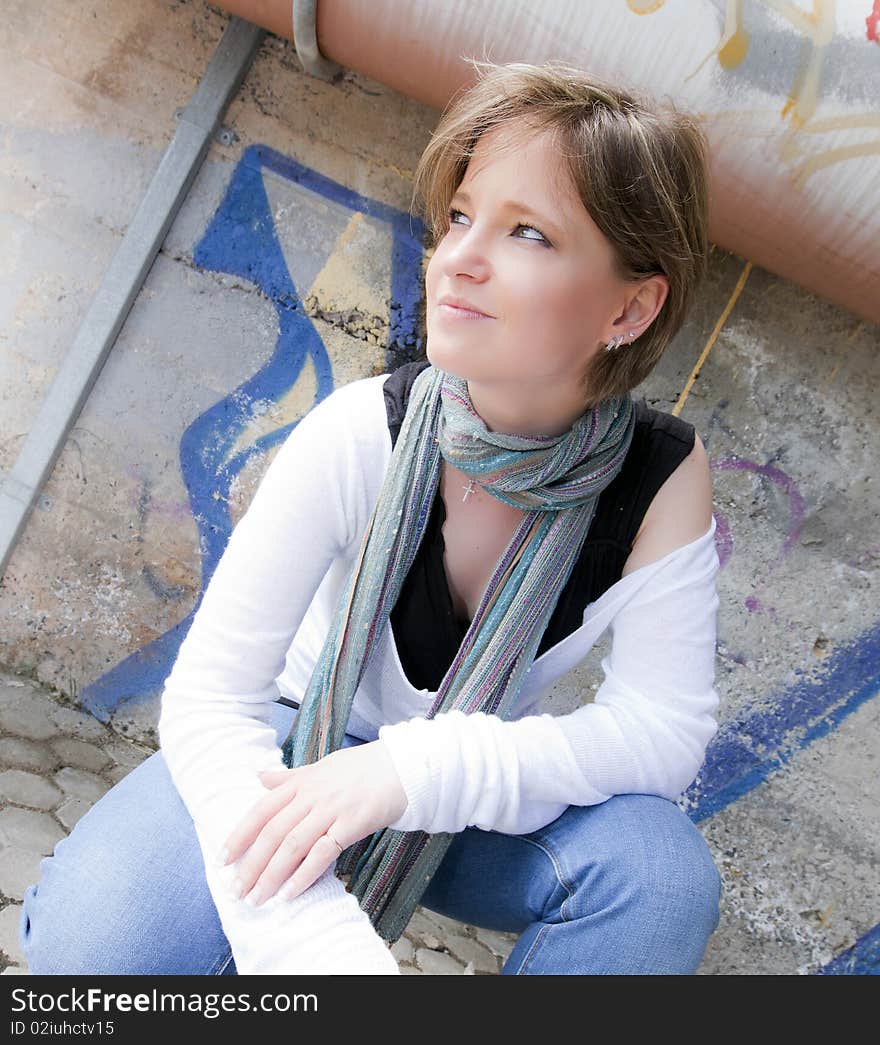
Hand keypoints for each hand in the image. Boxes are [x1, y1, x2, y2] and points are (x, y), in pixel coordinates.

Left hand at [219, 739, 407, 907]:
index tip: (223, 858)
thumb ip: (289, 777)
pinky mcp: (351, 824)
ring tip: (257, 898)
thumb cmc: (360, 769)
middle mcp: (312, 795)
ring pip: (292, 845)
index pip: (262, 810)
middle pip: (273, 833)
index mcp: (301, 782)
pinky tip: (290, 893)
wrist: (401, 767)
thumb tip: (259, 777)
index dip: (240, 835)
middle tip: (236, 890)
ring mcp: (331, 809)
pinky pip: (322, 853)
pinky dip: (303, 875)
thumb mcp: (321, 767)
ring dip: (271, 875)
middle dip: (251, 864)